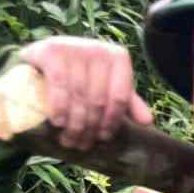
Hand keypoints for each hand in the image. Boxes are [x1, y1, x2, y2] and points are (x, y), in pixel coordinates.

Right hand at [19, 37, 152, 149]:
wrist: (45, 56)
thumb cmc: (82, 75)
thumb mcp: (108, 86)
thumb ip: (127, 101)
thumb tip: (148, 122)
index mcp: (118, 57)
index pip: (120, 98)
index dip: (112, 122)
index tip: (103, 138)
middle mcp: (99, 49)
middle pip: (99, 100)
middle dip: (90, 128)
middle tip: (82, 144)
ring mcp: (75, 48)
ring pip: (79, 96)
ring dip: (74, 124)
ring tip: (70, 140)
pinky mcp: (52, 51)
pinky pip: (59, 86)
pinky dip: (59, 107)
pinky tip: (58, 122)